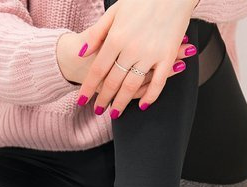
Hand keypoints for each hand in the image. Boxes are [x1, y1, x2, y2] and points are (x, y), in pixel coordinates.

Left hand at [75, 0, 198, 117]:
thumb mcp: (114, 12)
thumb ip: (96, 33)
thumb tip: (80, 52)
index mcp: (116, 38)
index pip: (98, 70)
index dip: (88, 87)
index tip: (82, 101)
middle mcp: (131, 49)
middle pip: (113, 81)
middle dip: (104, 99)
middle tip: (98, 111)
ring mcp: (150, 54)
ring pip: (132, 86)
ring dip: (122, 102)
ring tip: (115, 114)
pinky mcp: (167, 56)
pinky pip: (158, 83)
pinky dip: (150, 97)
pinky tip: (142, 106)